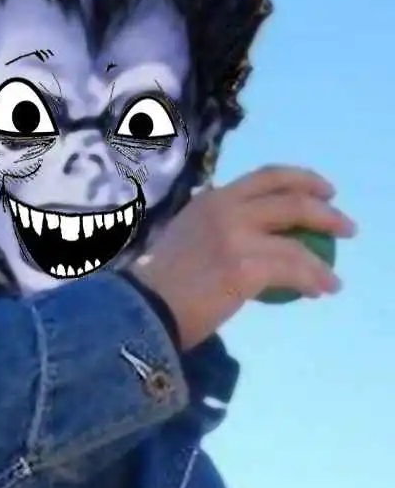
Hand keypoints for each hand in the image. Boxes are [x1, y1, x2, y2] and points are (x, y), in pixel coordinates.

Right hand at [132, 164, 356, 349]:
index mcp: (211, 199)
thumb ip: (211, 228)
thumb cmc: (159, 285)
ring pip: (297, 239)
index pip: (265, 177)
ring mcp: (236, 237)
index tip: (322, 191)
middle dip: (325, 210)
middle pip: (290, 199)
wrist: (143, 310)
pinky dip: (313, 280)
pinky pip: (292, 270)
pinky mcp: (244, 268)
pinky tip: (321, 291)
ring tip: (333, 277)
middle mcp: (226, 209)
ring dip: (323, 258)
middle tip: (344, 225)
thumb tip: (242, 236)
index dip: (300, 179)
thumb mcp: (184, 238)